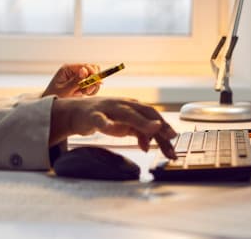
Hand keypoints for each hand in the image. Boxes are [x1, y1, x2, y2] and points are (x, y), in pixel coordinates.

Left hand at [42, 63, 100, 97]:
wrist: (50, 105)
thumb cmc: (54, 96)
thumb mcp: (64, 90)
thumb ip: (75, 81)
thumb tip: (84, 70)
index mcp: (67, 69)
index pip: (85, 66)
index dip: (92, 73)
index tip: (96, 82)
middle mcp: (74, 71)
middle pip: (92, 69)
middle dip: (93, 80)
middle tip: (88, 90)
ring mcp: (78, 77)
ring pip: (94, 77)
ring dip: (92, 86)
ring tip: (83, 93)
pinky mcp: (81, 84)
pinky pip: (92, 85)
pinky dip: (91, 90)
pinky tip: (84, 94)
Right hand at [49, 96, 177, 158]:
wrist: (76, 113)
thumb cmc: (104, 117)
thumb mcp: (123, 127)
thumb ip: (138, 133)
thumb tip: (151, 145)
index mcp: (132, 106)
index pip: (153, 115)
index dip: (165, 126)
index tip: (175, 140)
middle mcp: (123, 104)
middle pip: (145, 112)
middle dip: (159, 124)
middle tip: (171, 137)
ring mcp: (108, 108)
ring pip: (127, 113)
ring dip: (141, 121)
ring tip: (153, 129)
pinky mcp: (93, 115)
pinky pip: (100, 119)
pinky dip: (106, 123)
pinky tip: (110, 128)